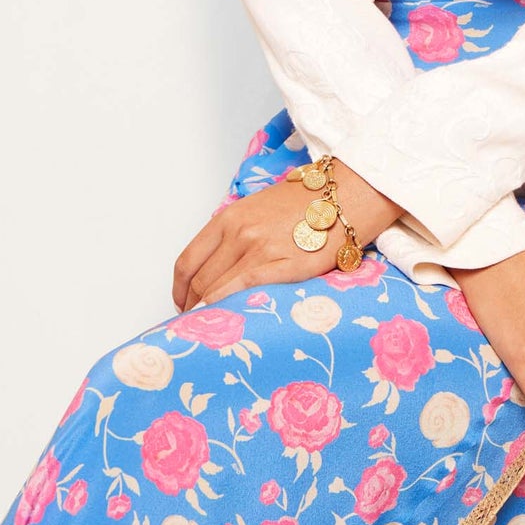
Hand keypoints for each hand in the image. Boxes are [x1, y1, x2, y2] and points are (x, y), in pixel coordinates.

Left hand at [173, 176, 366, 311]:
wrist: (345, 197)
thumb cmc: (304, 204)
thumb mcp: (256, 209)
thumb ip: (232, 234)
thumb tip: (214, 266)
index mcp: (229, 219)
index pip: (188, 262)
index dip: (179, 290)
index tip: (182, 303)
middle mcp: (239, 234)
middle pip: (201, 281)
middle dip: (193, 306)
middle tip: (197, 322)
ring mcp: (261, 251)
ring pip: (218, 291)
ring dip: (210, 313)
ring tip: (213, 327)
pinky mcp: (285, 267)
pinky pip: (245, 292)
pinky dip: (230, 309)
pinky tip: (231, 321)